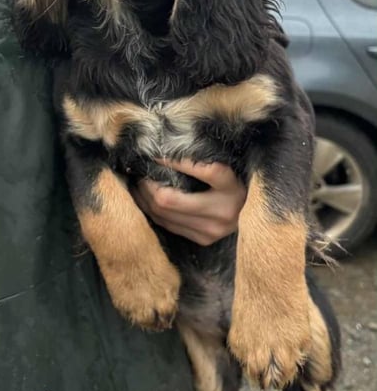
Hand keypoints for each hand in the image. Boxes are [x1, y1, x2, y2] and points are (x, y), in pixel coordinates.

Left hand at [131, 158, 245, 245]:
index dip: (175, 162)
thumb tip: (168, 151)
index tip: (156, 154)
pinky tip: (146, 200)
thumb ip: (203, 161)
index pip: (202, 171)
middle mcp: (222, 212)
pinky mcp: (203, 239)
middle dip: (147, 184)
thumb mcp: (228, 167)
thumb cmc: (238, 183)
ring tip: (137, 184)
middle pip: (169, 200)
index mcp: (231, 187)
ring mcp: (211, 231)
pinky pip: (167, 225)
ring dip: (144, 198)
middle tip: (138, 171)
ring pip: (163, 215)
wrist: (253, 215)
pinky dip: (152, 212)